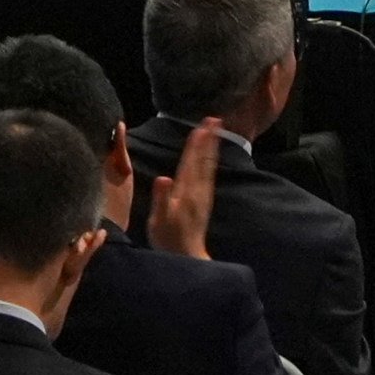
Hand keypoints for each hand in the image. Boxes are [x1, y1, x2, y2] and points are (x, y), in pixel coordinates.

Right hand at [148, 118, 223, 260]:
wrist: (186, 256)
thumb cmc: (168, 239)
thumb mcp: (159, 220)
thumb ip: (161, 199)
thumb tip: (163, 178)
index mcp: (185, 192)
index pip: (191, 163)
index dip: (195, 145)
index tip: (201, 127)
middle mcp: (198, 190)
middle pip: (203, 160)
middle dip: (208, 139)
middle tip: (215, 119)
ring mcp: (203, 195)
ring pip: (209, 165)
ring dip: (212, 147)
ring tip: (216, 130)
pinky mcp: (205, 200)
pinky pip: (209, 174)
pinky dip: (211, 160)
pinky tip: (211, 155)